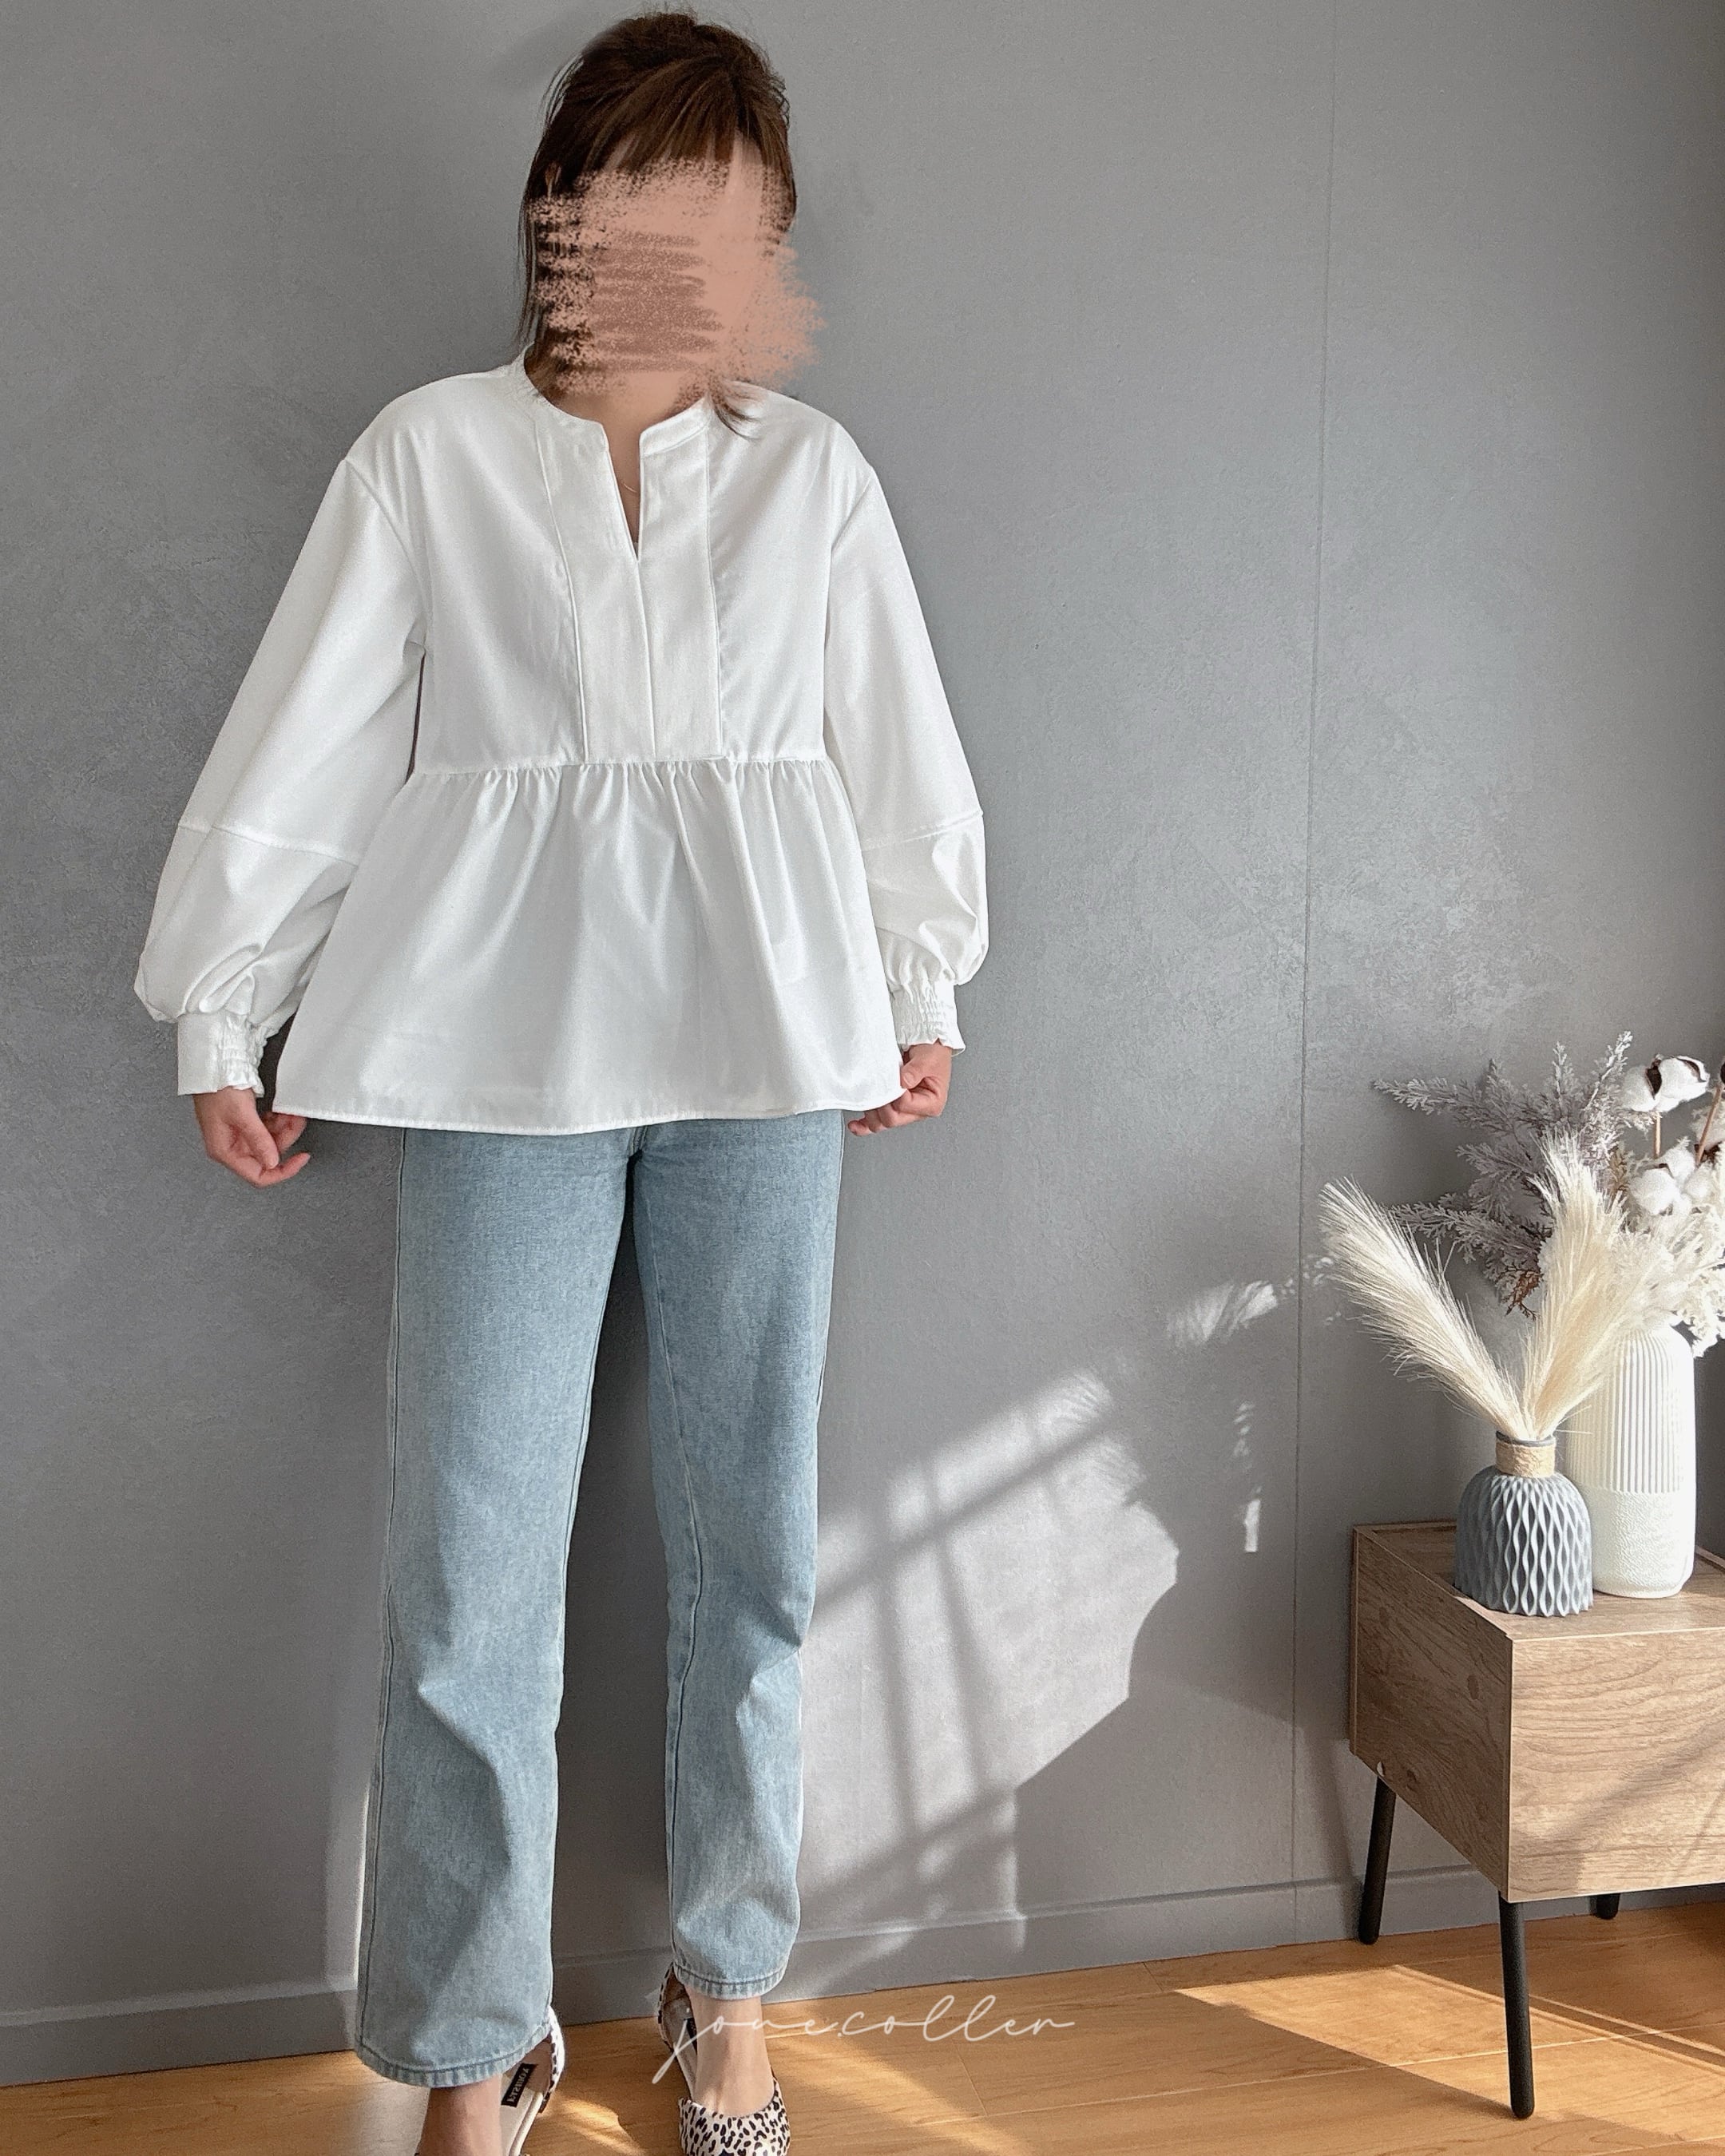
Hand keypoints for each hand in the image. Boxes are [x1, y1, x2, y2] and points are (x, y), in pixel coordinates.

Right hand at [192, 1086, 310, 1186]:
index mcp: (224, 1150)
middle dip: (285, 1137)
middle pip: (268, 1154)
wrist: (213, 1063)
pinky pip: (267, 1127)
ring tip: (289, 1111)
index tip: (300, 1159)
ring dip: (284, 1126)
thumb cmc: (216, 1086)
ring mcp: (238, 1133)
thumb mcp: (241, 1113)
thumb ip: (258, 1139)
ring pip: (271, 1139)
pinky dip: (277, 1119)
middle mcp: (231, 1145)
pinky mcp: (244, 1121)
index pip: (257, 1175)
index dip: (282, 1171)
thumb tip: (272, 1162)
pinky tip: (280, 1109)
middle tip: (294, 1120)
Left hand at [846, 1042, 952, 1134]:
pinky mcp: (892, 1107)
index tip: (892, 1080)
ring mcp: (903, 1110)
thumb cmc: (934, 1053)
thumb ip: (916, 1070)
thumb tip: (903, 1081)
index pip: (905, 1106)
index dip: (894, 1095)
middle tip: (875, 1089)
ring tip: (864, 1100)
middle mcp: (917, 1111)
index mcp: (931, 1104)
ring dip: (870, 1115)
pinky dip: (864, 1125)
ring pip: (882, 1123)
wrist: (929, 1044)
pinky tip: (855, 1125)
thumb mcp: (928, 1059)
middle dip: (880, 1106)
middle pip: (892, 1120)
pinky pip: (877, 1122)